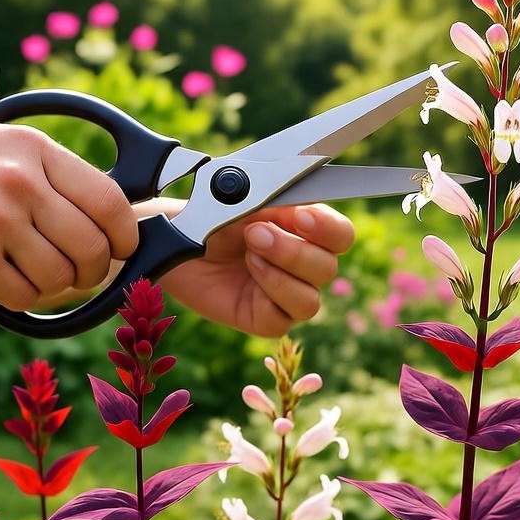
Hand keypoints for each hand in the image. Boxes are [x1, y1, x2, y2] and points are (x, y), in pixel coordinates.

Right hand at [0, 124, 137, 309]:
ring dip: (50, 286)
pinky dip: (18, 297)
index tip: (120, 249)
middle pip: (92, 247)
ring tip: (26, 272)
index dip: (124, 236)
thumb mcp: (2, 152)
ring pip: (61, 277)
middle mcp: (21, 182)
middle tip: (76, 274)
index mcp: (36, 151)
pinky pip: (24, 296)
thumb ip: (56, 178)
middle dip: (92, 271)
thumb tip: (119, 219)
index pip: (110, 202)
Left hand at [155, 202, 354, 336]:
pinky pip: (282, 318)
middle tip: (256, 233)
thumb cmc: (213, 216)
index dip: (329, 229)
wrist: (177, 238)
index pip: (342, 236)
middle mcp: (304, 267)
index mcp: (309, 233)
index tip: (302, 217)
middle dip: (293, 250)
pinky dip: (268, 293)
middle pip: (327, 269)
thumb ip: (280, 201)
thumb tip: (304, 205)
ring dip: (280, 273)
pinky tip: (248, 273)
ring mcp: (286, 296)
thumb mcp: (246, 200)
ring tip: (250, 252)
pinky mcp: (265, 319)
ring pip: (310, 300)